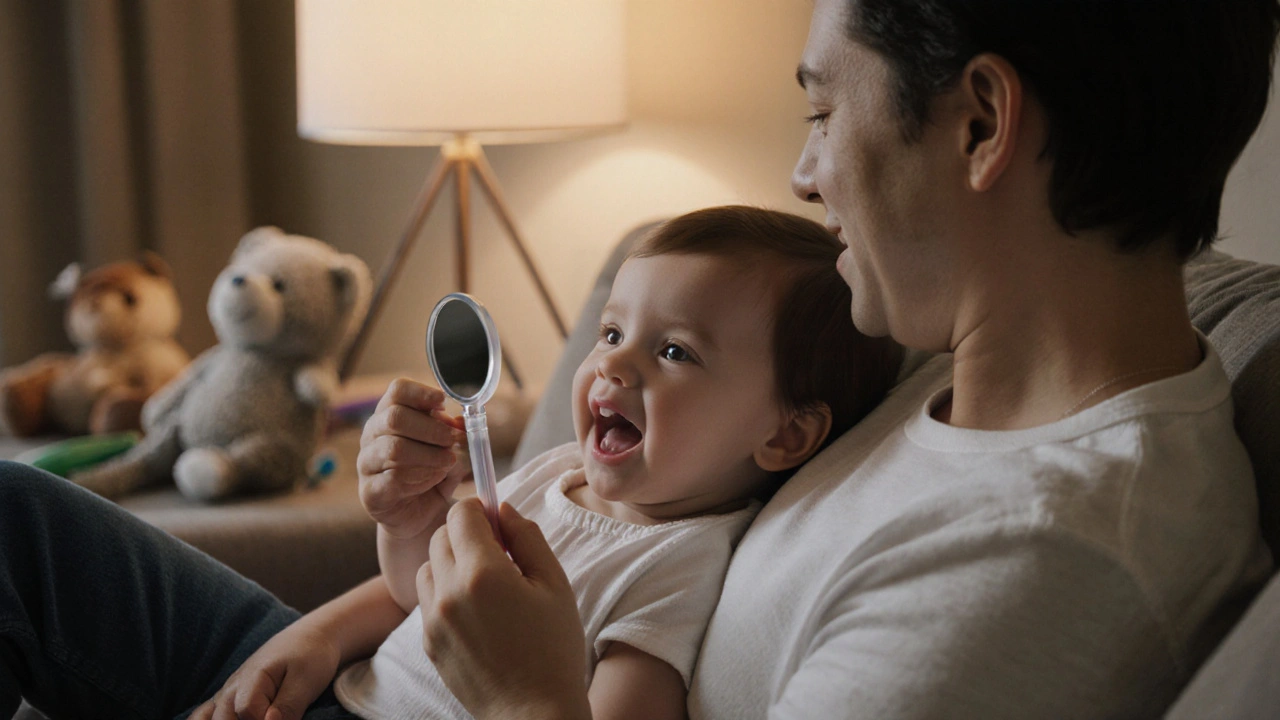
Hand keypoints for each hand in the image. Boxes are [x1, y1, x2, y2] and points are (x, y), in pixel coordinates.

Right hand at [190, 623, 339, 719]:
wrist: (311, 637)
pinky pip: (204, 713)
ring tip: (246, 717)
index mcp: (253, 678)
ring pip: (211, 718)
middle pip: (224, 719)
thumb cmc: (311, 656)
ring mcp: (228, 692)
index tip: (282, 718)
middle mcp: (233, 686)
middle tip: (268, 715)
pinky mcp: (229, 697)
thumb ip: (288, 706)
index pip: (247, 713)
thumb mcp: (306, 681)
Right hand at [358, 378, 466, 538]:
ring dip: (430, 455)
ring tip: (448, 462)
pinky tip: (433, 480)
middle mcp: (372, 435)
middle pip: (395, 417)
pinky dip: (421, 478)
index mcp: (390, 414)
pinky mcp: (369, 491)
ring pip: (395, 448)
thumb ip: (455, 432)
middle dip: (432, 428)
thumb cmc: (431, 471)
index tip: (443, 402)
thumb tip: (462, 422)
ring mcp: (366, 463)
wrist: (419, 513)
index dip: (421, 392)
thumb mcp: (449, 448)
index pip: (397, 391)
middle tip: (453, 440)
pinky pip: (393, 478)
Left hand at [417, 500, 591, 719]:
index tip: (497, 522)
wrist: (533, 713)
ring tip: (485, 586)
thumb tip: (503, 508)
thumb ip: (527, 537)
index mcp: (483, 573)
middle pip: (440, 536)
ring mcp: (433, 620)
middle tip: (499, 555)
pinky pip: (428, 600)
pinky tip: (478, 614)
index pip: (461, 513)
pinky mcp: (427, 642)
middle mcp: (448, 593)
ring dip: (451, 563)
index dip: (479, 509)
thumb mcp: (555, 584)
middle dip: (466, 535)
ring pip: (429, 567)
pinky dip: (446, 594)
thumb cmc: (554, 648)